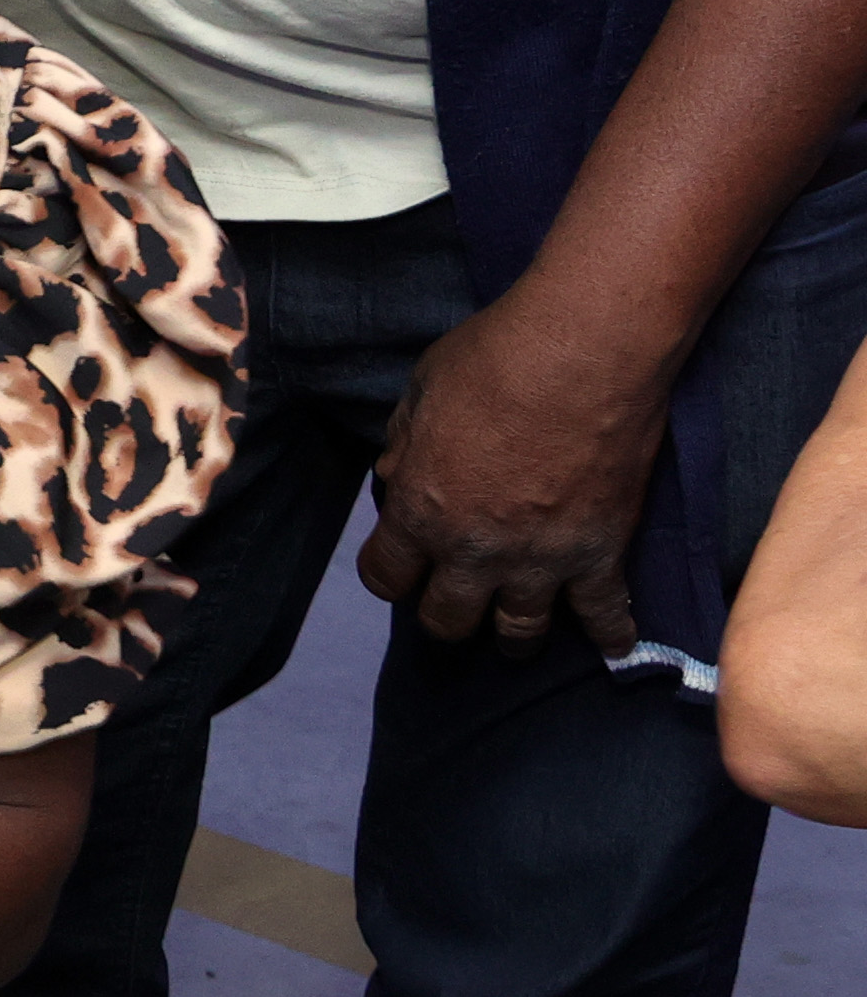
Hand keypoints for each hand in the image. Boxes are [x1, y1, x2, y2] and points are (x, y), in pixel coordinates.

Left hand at [356, 300, 663, 654]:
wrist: (587, 350)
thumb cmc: (496, 358)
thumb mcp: (421, 393)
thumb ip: (405, 445)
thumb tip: (396, 474)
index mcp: (420, 512)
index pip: (385, 577)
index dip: (391, 576)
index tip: (403, 571)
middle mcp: (474, 550)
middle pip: (447, 619)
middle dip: (446, 616)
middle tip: (460, 604)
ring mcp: (541, 558)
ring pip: (519, 630)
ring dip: (514, 636)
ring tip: (517, 637)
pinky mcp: (603, 551)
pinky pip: (605, 611)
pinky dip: (610, 633)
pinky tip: (611, 646)